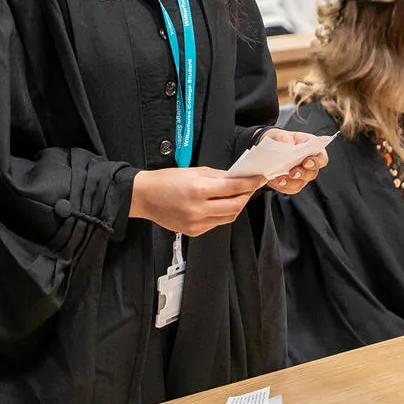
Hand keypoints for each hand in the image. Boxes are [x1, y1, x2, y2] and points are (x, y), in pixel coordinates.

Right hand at [129, 167, 265, 235]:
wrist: (144, 197)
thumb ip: (218, 176)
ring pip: (228, 217)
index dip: (250, 183)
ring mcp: (196, 223)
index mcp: (198, 189)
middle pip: (235, 206)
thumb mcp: (194, 171)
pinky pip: (216, 223)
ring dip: (236, 206)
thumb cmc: (166, 180)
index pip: (233, 187)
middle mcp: (198, 209)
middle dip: (246, 196)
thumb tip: (237, 178)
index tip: (259, 179)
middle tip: (250, 188)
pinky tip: (219, 205)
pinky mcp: (194, 232)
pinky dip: (222, 214)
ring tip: (236, 196)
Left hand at [259, 128, 327, 194]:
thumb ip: (284, 138)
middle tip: (293, 172)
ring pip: (301, 183)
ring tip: (281, 179)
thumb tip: (286, 143)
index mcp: (312, 150)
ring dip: (291, 182)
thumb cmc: (280, 140)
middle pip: (312, 173)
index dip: (316, 162)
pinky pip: (290, 188)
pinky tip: (277, 181)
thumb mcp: (281, 135)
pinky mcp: (292, 184)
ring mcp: (301, 176)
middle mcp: (310, 165)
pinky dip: (283, 185)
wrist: (267, 149)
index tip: (306, 162)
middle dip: (302, 173)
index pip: (321, 158)